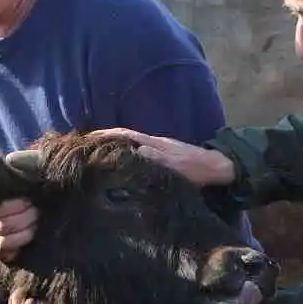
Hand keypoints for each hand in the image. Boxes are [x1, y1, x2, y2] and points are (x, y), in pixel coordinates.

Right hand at [89, 128, 235, 187]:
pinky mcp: (161, 156)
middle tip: (84, 147)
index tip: (87, 137)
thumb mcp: (179, 166)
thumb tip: (137, 150)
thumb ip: (159, 158)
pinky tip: (118, 163)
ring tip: (94, 155)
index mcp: (154, 143)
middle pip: (123, 137)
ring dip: (112, 146)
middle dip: (103, 139)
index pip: (125, 135)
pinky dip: (123, 153)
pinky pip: (136, 152)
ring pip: (129, 144)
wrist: (218, 167)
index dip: (106, 134)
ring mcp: (157, 148)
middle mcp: (152, 142)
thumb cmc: (199, 169)